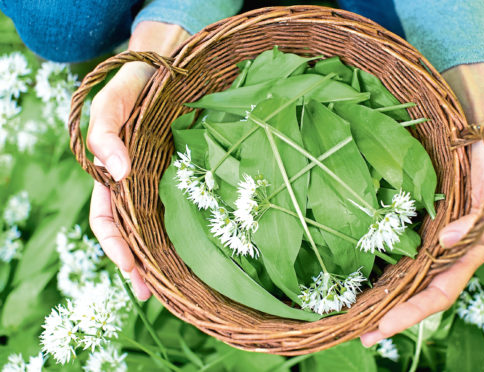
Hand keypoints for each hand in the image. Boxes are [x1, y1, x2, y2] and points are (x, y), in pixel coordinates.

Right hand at [88, 21, 188, 299]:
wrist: (171, 67)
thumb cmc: (137, 85)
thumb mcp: (113, 102)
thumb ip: (105, 133)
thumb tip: (116, 172)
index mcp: (113, 175)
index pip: (106, 220)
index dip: (114, 247)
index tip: (132, 270)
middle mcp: (138, 184)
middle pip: (134, 233)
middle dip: (141, 265)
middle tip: (155, 294)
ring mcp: (165, 182)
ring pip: (161, 227)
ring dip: (166, 257)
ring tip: (179, 286)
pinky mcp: (190, 175)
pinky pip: (188, 207)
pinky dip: (190, 231)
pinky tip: (205, 250)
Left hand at [361, 62, 483, 345]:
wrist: (478, 115)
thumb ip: (480, 204)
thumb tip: (451, 242)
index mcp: (476, 239)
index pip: (445, 287)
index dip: (416, 310)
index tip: (383, 326)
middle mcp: (455, 244)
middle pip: (425, 291)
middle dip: (396, 316)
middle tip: (362, 335)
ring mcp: (438, 234)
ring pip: (414, 276)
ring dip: (388, 299)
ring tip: (356, 318)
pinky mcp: (424, 219)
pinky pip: (406, 251)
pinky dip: (387, 270)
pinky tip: (364, 279)